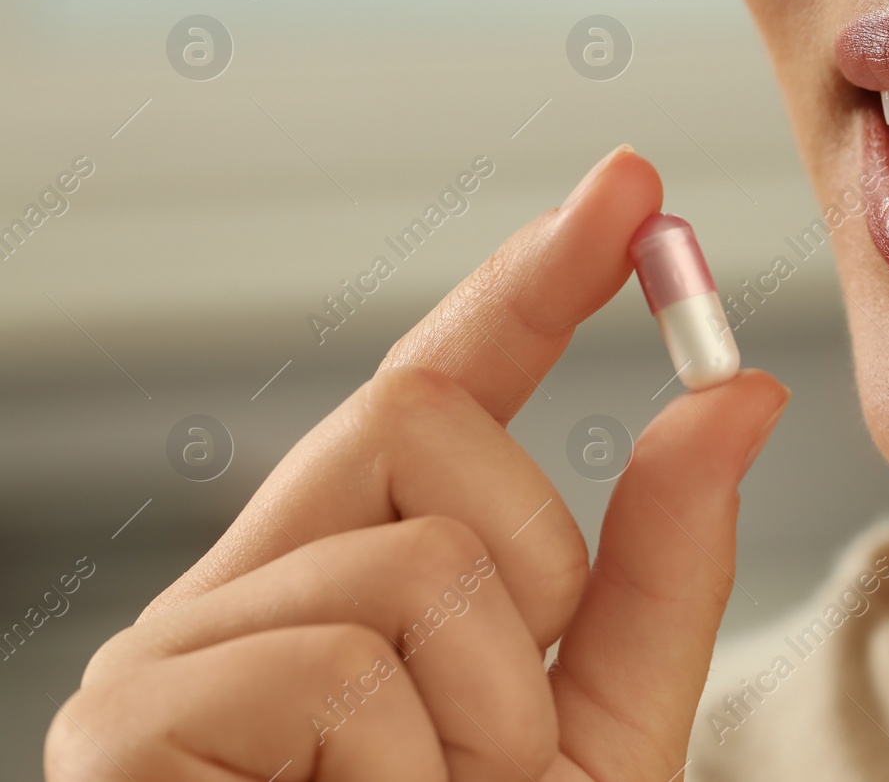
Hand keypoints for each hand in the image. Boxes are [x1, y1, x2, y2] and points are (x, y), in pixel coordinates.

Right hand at [44, 146, 789, 780]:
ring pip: (415, 558)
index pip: (440, 385)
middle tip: (507, 736)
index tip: (628, 189)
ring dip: (489, 715)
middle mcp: (248, 587)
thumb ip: (660, 568)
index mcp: (355, 582)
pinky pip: (345, 662)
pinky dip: (420, 772)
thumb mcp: (599, 730)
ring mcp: (173, 650)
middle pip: (421, 419)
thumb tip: (736, 395)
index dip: (532, 278)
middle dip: (533, 566)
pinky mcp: (128, 726)